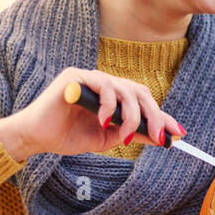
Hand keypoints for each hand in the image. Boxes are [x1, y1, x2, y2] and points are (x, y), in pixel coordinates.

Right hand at [0, 67, 185, 160]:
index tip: (177, 133)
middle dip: (154, 115)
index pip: (142, 101)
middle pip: (139, 92)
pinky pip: (103, 84)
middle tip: (159, 136)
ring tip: (125, 136)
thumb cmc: (68, 136)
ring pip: (125, 89)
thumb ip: (132, 133)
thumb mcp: (107, 138)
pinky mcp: (75, 76)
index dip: (161, 116)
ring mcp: (90, 78)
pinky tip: (105, 122)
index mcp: (113, 97)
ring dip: (131, 115)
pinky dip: (109, 104)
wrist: (37, 138)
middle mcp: (105, 84)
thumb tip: (161, 137)